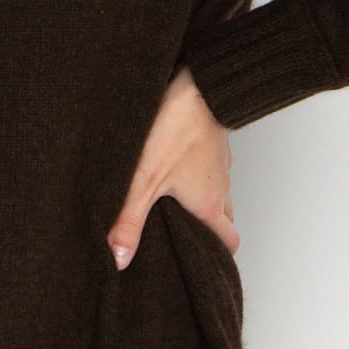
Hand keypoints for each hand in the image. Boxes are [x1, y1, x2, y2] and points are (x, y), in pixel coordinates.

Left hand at [107, 65, 237, 270]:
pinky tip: (173, 169)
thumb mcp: (144, 181)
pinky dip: (198, 175)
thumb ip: (130, 221)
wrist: (196, 85)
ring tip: (172, 206)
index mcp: (210, 204)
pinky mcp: (212, 142)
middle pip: (224, 219)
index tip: (203, 264)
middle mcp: (221, 186)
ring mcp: (219, 163)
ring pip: (218, 192)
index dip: (218, 256)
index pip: (229, 242)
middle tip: (184, 238)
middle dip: (209, 232)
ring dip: (202, 201)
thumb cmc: (175, 130)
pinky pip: (210, 168)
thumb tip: (119, 259)